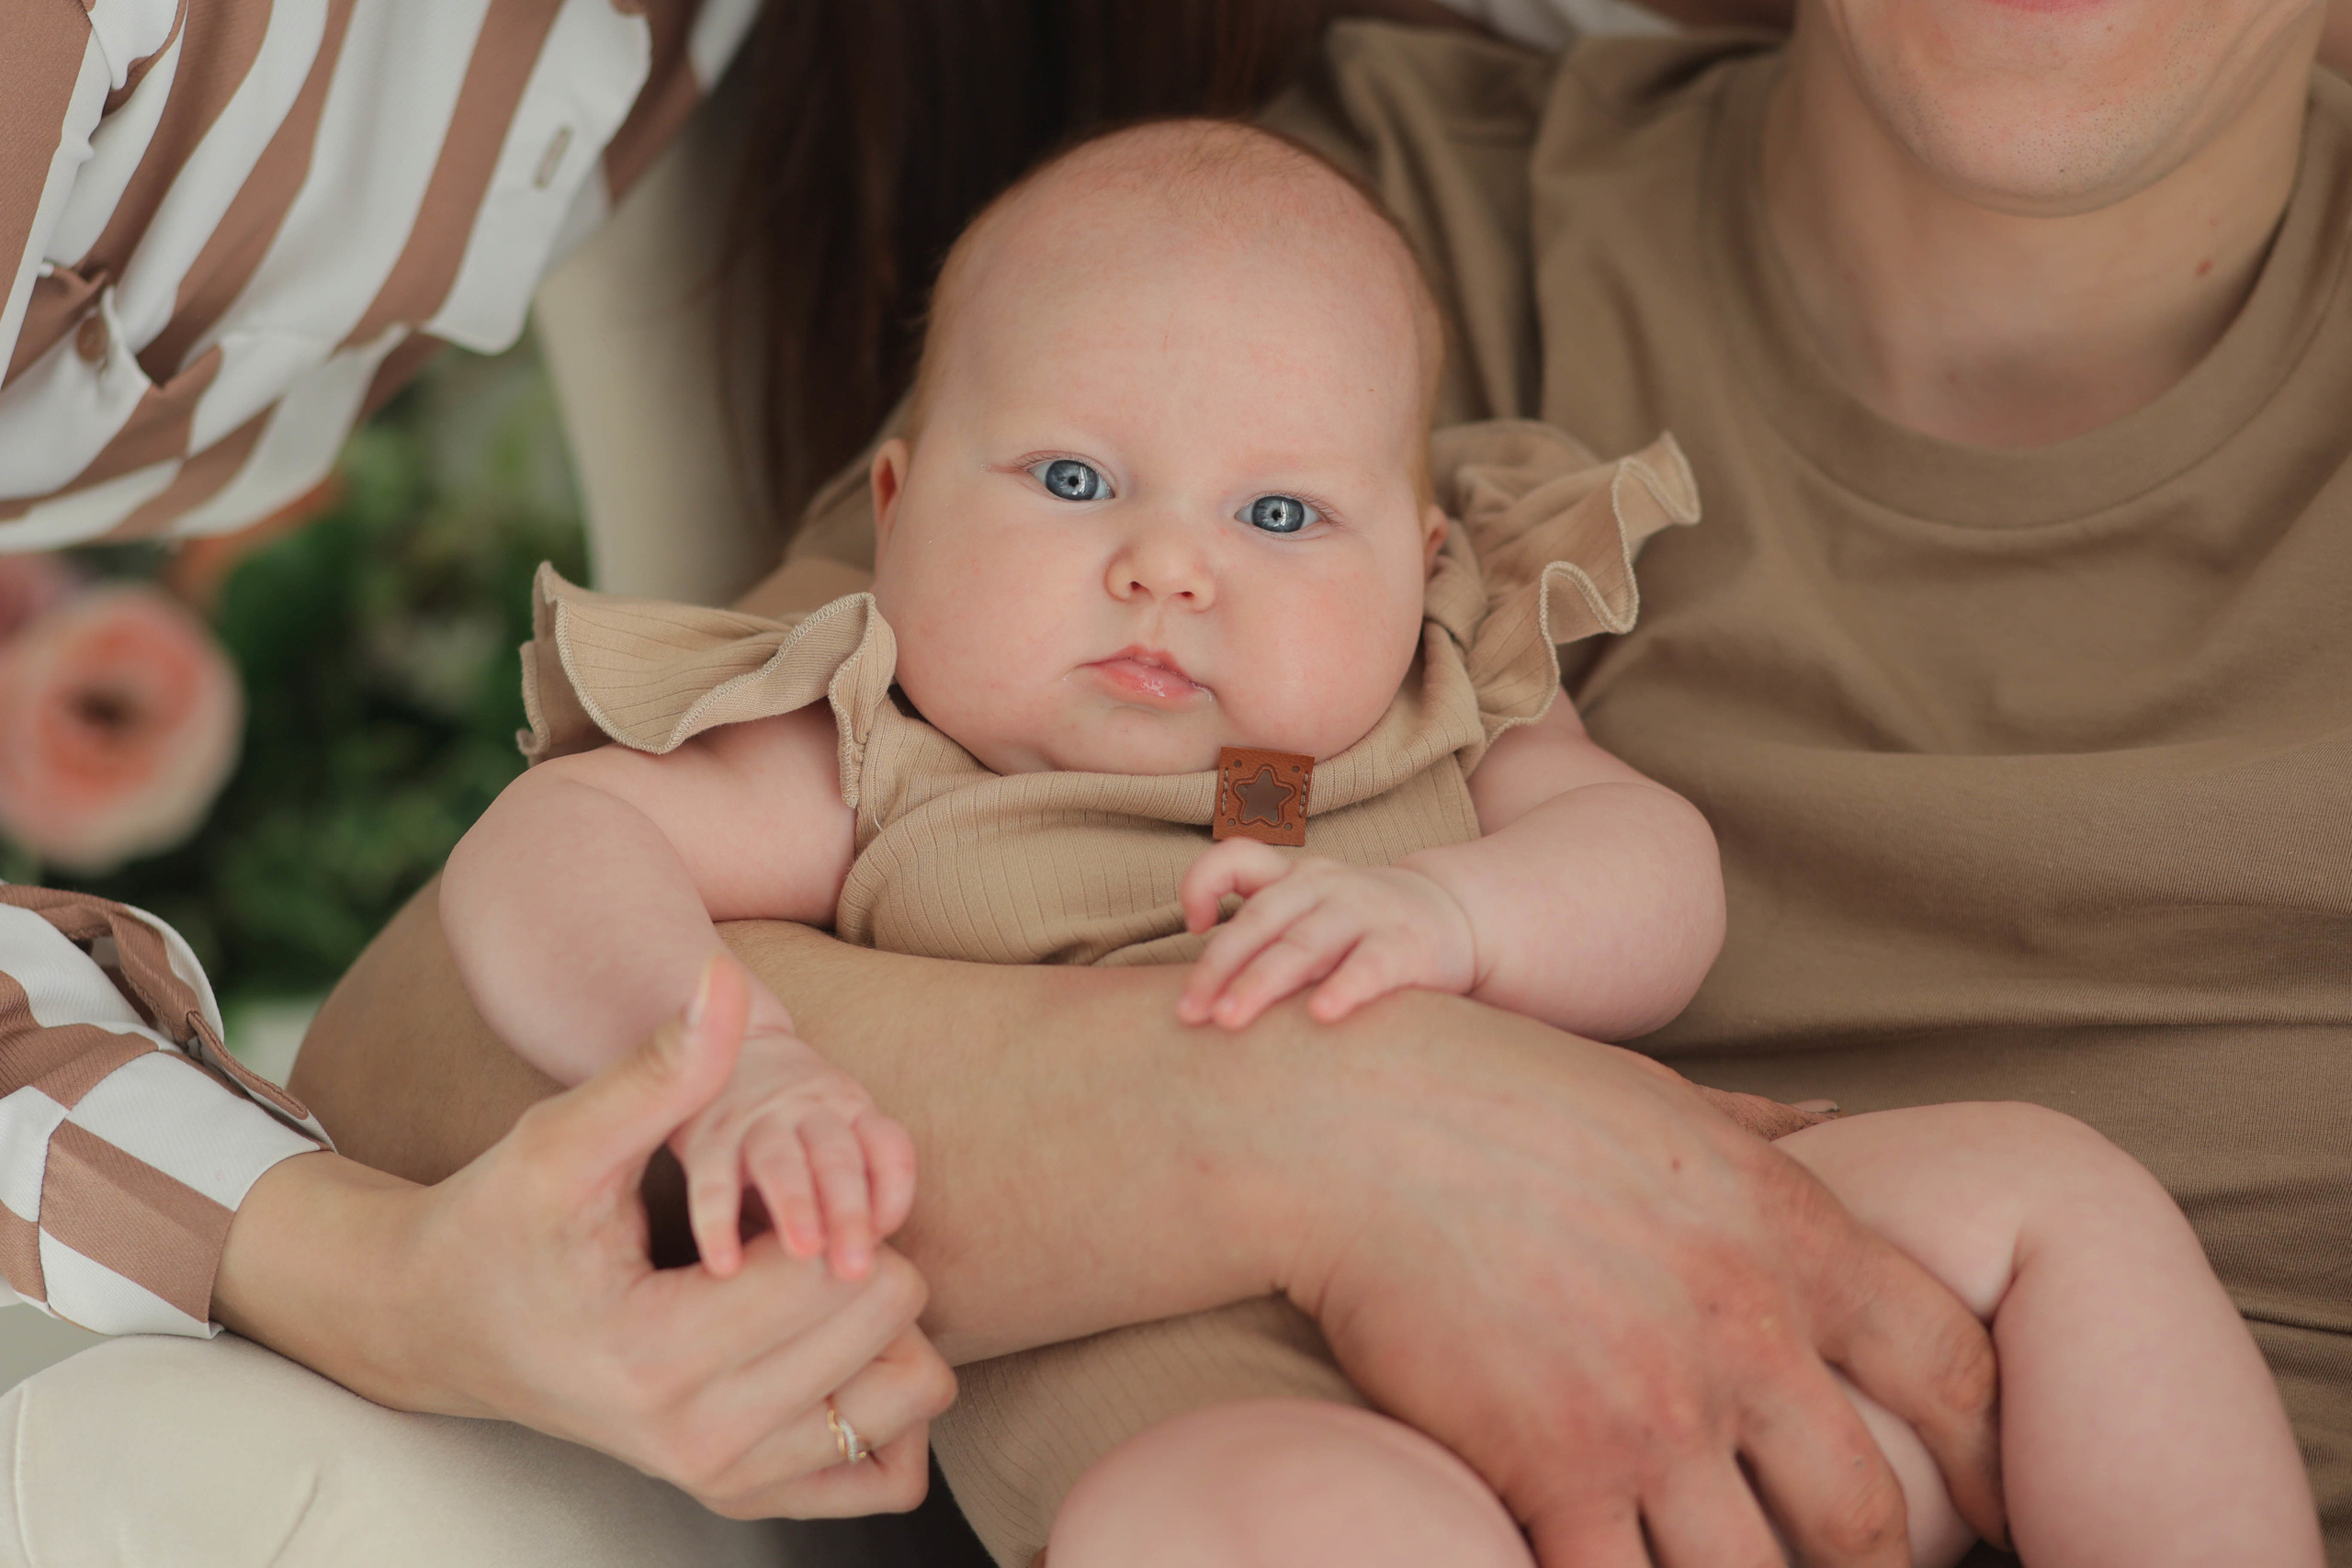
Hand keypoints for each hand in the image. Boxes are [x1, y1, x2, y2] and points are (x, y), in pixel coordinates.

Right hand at [215, 954, 954, 1518]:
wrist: (446, 1326)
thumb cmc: (501, 1221)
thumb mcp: (564, 1137)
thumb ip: (660, 1068)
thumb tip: (727, 982)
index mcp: (655, 1356)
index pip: (840, 1276)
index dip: (830, 1210)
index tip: (772, 1196)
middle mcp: (699, 1442)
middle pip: (891, 1329)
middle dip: (863, 1258)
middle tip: (792, 1230)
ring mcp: (727, 1484)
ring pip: (911, 1401)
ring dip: (887, 1330)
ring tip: (812, 1284)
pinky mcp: (746, 1498)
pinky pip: (891, 1472)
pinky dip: (886, 1405)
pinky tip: (827, 1347)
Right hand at [669, 1007, 915, 1281]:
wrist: (721, 1048)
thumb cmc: (793, 1122)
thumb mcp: (835, 1134)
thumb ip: (858, 1189)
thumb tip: (870, 1267)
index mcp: (852, 1112)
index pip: (888, 1146)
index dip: (893, 1193)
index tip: (884, 1241)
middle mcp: (809, 1111)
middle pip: (837, 1158)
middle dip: (849, 1213)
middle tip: (856, 1268)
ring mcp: (757, 1121)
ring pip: (781, 1162)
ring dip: (796, 1206)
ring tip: (804, 1253)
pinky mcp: (707, 1139)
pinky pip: (713, 1182)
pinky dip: (717, 1223)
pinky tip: (726, 1265)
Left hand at [1177, 840, 1477, 1028]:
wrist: (1456, 916)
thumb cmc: (1361, 924)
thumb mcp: (1309, 910)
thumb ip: (1261, 933)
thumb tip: (1198, 990)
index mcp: (1295, 878)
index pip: (1240, 860)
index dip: (1205, 882)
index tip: (1193, 924)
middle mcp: (1324, 888)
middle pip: (1260, 919)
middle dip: (1219, 966)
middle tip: (1189, 1012)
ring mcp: (1365, 913)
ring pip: (1304, 944)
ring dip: (1261, 982)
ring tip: (1229, 1020)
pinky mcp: (1405, 946)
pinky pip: (1370, 965)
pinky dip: (1345, 988)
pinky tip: (1321, 1015)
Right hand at [1252, 995, 2005, 1566]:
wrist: (1357, 1126)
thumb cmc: (1500, 1092)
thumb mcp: (1660, 1094)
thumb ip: (1759, 1126)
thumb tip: (1836, 1115)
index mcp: (1788, 1233)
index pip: (1952, 1366)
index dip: (1990, 1453)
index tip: (1998, 1505)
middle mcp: (1744, 1336)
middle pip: (1865, 1518)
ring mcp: (1650, 1415)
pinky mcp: (1551, 1472)